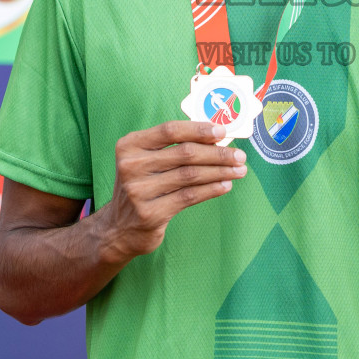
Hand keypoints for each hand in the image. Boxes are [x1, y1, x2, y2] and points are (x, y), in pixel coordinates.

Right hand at [95, 120, 246, 258]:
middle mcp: (131, 166)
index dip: (199, 129)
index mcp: (130, 145)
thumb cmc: (142, 187)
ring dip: (220, 171)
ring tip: (239, 170)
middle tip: (239, 155)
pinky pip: (189, 196)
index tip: (223, 131)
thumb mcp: (147, 161)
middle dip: (217, 153)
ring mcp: (139, 191)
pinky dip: (212, 189)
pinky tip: (226, 185)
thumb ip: (174, 148)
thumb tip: (217, 138)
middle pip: (185, 153)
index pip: (170, 131)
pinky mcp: (150, 213)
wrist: (119, 228)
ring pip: (190, 175)